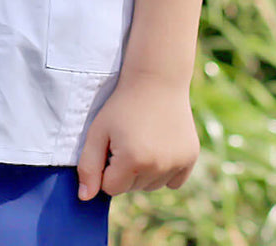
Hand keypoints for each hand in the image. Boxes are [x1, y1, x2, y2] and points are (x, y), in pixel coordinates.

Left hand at [76, 71, 199, 199]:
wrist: (156, 79)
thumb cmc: (122, 104)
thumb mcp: (98, 130)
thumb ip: (88, 165)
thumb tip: (85, 198)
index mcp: (133, 160)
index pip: (111, 187)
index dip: (107, 166)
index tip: (111, 144)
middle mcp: (158, 166)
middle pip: (132, 187)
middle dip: (125, 169)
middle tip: (128, 138)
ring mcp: (177, 163)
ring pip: (152, 186)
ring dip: (144, 171)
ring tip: (143, 140)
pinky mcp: (191, 157)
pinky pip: (173, 181)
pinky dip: (165, 170)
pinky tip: (160, 146)